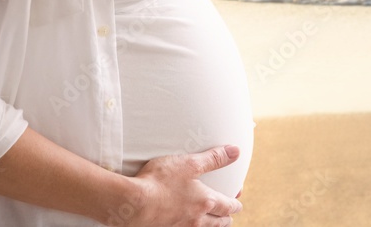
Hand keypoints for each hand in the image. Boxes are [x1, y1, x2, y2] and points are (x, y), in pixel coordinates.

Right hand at [124, 145, 242, 226]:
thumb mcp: (189, 163)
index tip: (238, 203)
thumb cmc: (160, 182)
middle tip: (228, 216)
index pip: (227, 206)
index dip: (235, 204)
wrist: (132, 204)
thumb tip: (235, 152)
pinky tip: (185, 225)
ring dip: (211, 226)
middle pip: (218, 223)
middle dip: (225, 219)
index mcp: (206, 202)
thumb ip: (213, 158)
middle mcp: (196, 220)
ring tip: (212, 224)